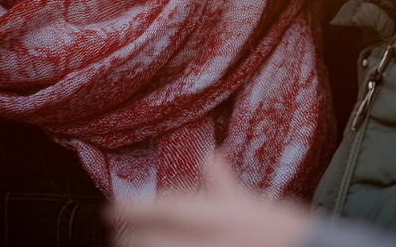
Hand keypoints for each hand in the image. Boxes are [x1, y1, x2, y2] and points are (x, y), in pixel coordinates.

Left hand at [110, 156, 312, 246]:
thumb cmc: (285, 237)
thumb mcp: (256, 207)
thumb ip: (224, 186)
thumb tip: (210, 158)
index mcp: (217, 218)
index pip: (162, 210)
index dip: (132, 209)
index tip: (110, 210)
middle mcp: (205, 244)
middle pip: (149, 241)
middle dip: (129, 236)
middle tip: (119, 232)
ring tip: (131, 245)